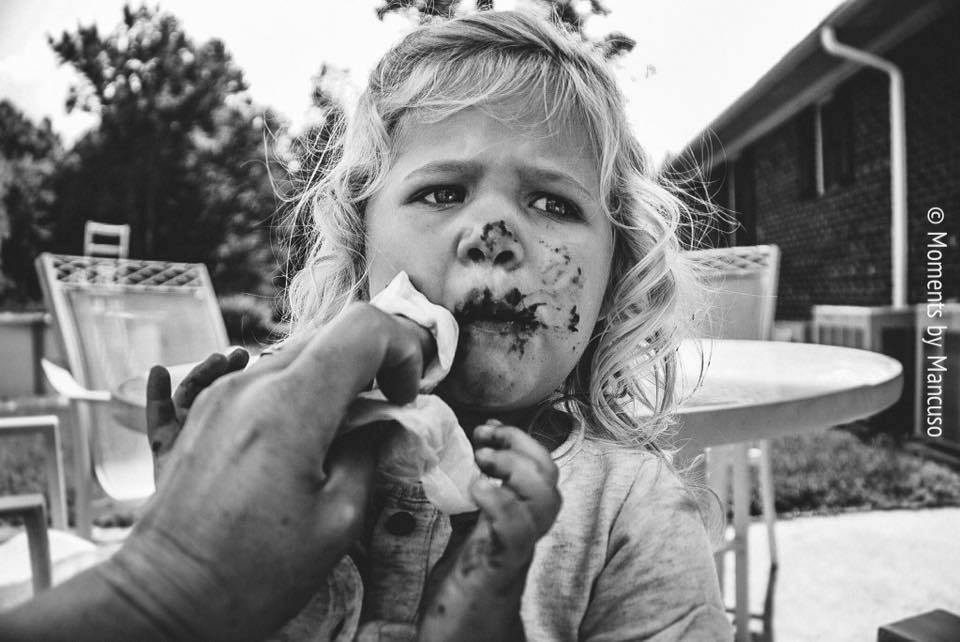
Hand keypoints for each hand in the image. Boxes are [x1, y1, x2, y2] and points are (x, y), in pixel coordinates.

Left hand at [0, 303, 436, 641]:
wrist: (164, 597)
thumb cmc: (254, 573)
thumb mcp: (338, 521)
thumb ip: (371, 455)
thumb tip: (386, 424)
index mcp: (291, 406)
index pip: (362, 328)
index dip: (401, 350)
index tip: (404, 398)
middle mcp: (252, 384)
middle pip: (331, 334)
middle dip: (372, 364)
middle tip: (384, 414)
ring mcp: (221, 393)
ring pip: (298, 353)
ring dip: (335, 378)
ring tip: (341, 433)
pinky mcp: (205, 410)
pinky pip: (265, 376)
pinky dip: (300, 390)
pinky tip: (302, 438)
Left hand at [418, 422, 561, 640]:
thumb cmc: (463, 593)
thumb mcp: (465, 538)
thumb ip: (469, 508)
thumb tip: (453, 469)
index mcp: (518, 520)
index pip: (541, 470)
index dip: (521, 441)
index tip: (489, 429)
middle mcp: (525, 533)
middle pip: (551, 478)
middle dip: (522, 445)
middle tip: (486, 440)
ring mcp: (516, 551)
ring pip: (546, 502)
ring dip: (515, 469)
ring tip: (483, 462)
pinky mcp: (500, 570)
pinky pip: (516, 533)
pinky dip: (499, 502)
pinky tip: (476, 490)